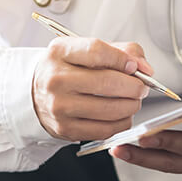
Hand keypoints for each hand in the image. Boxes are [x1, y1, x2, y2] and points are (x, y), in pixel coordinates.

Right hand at [33, 38, 152, 140]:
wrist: (36, 95)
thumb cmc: (68, 70)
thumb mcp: (86, 51)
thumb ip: (120, 51)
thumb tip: (144, 68)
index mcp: (60, 52)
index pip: (97, 51)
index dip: (123, 59)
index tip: (136, 67)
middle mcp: (56, 79)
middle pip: (106, 83)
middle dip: (134, 87)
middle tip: (142, 88)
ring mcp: (60, 107)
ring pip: (110, 109)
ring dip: (131, 106)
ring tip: (133, 101)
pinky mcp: (66, 129)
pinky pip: (105, 129)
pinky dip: (122, 123)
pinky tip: (122, 115)